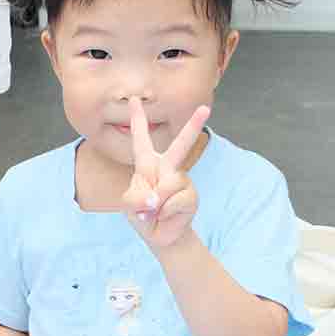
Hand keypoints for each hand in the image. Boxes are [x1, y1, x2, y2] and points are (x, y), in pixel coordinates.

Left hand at [122, 99, 208, 249]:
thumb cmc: (142, 215)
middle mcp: (167, 168)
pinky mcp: (191, 196)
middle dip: (193, 126)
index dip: (138, 119)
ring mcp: (181, 181)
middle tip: (205, 108)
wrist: (158, 236)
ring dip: (156, 203)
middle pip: (181, 145)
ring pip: (168, 183)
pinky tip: (164, 216)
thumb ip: (137, 197)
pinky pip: (175, 199)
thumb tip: (156, 197)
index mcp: (148, 164)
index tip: (134, 99)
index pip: (141, 139)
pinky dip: (164, 212)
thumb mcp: (129, 204)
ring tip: (153, 212)